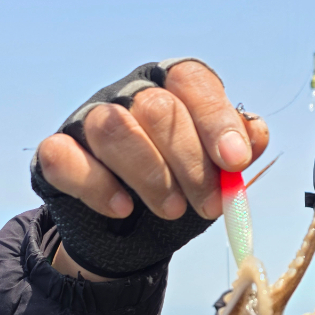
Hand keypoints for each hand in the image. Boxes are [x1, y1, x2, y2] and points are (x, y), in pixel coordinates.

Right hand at [37, 60, 268, 224]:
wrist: (132, 234)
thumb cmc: (179, 189)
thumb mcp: (214, 175)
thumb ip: (235, 155)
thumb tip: (257, 133)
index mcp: (170, 87)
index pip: (191, 81)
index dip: (216, 119)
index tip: (235, 161)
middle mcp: (128, 94)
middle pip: (157, 109)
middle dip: (191, 163)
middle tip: (209, 205)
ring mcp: (88, 120)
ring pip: (113, 129)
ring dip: (151, 176)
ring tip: (172, 210)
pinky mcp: (58, 153)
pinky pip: (67, 159)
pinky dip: (98, 186)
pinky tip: (123, 209)